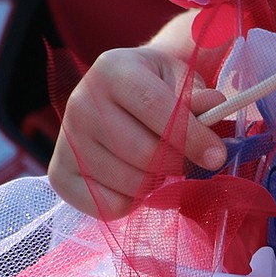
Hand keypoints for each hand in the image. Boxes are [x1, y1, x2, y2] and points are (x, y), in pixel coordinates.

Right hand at [48, 42, 226, 217]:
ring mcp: (66, 140)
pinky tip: (134, 178)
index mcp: (112, 69)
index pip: (155, 108)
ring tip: (157, 164)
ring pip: (128, 183)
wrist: (121, 92)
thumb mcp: (181, 79)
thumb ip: (198, 98)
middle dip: (177, 164)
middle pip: (142, 153)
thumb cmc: (157, 85)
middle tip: (187, 161)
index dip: (191, 137)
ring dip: (156, 182)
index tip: (217, 156)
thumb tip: (212, 108)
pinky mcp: (59, 174)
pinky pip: (107, 207)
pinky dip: (131, 201)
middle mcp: (81, 102)